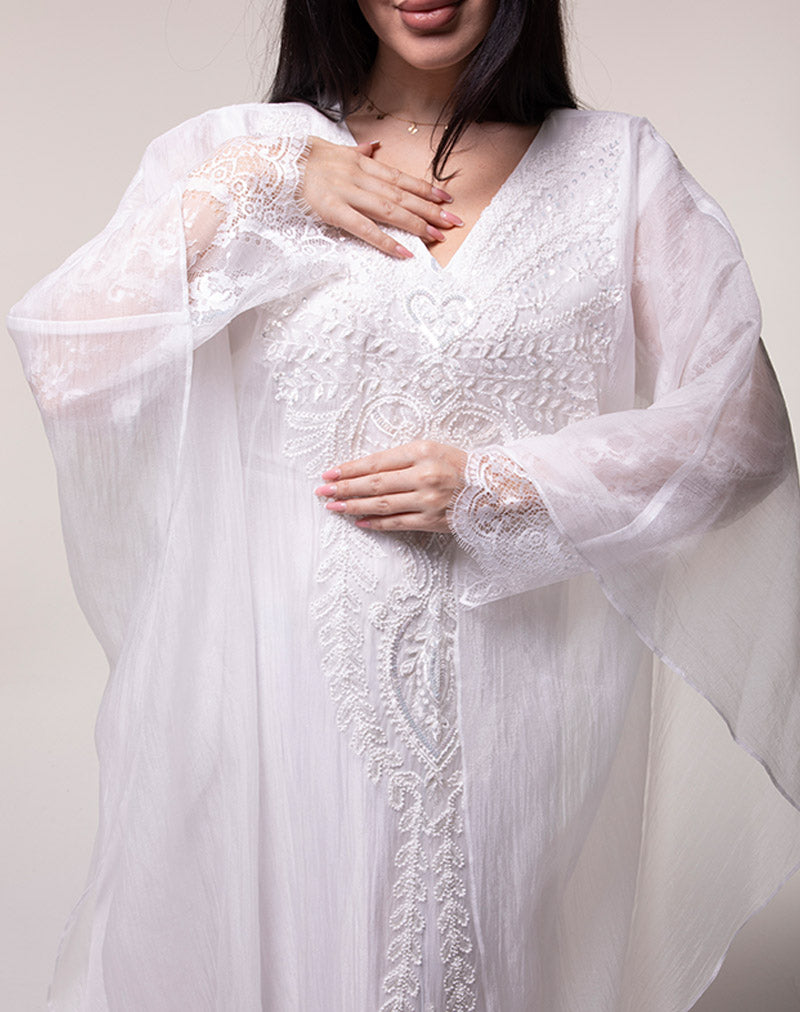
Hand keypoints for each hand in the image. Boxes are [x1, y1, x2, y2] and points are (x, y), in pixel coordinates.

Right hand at [300, 136, 463, 258]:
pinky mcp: (332, 210)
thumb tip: (373, 146)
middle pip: (402, 194)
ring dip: (416, 224)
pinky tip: (404, 252)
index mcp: (359, 163)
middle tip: (454, 221)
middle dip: (430, 209)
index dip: (425, 188)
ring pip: (390, 209)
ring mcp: (346, 192)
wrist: (269, 162)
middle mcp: (358, 176)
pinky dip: (386, 241)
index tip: (446, 198)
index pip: (399, 177)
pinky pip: (364, 228)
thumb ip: (355, 151)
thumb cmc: (296, 158)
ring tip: (437, 236)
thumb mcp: (329, 147)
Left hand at [314, 440, 466, 532]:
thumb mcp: (431, 449)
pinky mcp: (431, 520)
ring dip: (353, 506)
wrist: (492, 486)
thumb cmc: (458, 465)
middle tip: (323, 491)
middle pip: (374, 483)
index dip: (350, 469)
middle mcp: (423, 475)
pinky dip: (375, 522)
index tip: (330, 473)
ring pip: (381, 504)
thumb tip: (364, 470)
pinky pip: (396, 523)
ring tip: (333, 507)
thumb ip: (400, 458)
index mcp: (421, 451)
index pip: (376, 462)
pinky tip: (359, 521)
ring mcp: (427, 500)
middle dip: (344, 488)